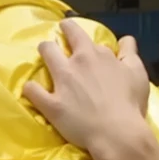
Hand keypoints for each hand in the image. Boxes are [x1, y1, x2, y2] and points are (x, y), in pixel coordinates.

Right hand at [24, 20, 151, 159]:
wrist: (118, 132)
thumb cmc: (82, 126)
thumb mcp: (52, 113)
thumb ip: (37, 95)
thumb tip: (27, 84)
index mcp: (65, 69)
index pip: (49, 48)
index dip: (45, 47)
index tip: (45, 49)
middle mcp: (86, 57)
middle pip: (74, 33)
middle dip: (68, 27)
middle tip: (66, 26)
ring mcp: (110, 59)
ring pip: (99, 44)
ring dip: (94, 47)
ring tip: (96, 55)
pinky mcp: (131, 64)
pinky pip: (128, 45)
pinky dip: (125, 45)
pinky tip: (124, 48)